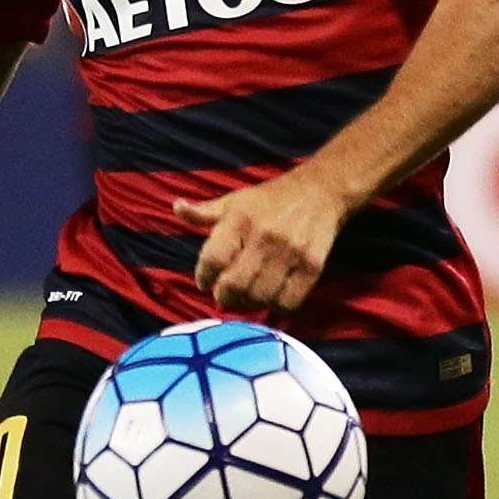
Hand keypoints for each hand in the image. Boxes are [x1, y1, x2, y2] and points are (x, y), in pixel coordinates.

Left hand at [172, 167, 351, 314]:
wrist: (321, 191)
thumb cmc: (269, 199)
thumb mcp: (234, 200)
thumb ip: (204, 212)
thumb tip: (177, 207)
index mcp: (240, 219)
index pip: (213, 260)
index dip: (203, 277)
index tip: (205, 282)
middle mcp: (264, 236)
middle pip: (235, 284)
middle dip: (224, 297)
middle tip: (224, 297)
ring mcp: (290, 253)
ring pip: (261, 297)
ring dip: (249, 304)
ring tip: (246, 299)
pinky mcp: (312, 266)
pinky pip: (289, 302)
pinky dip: (276, 306)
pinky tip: (271, 298)